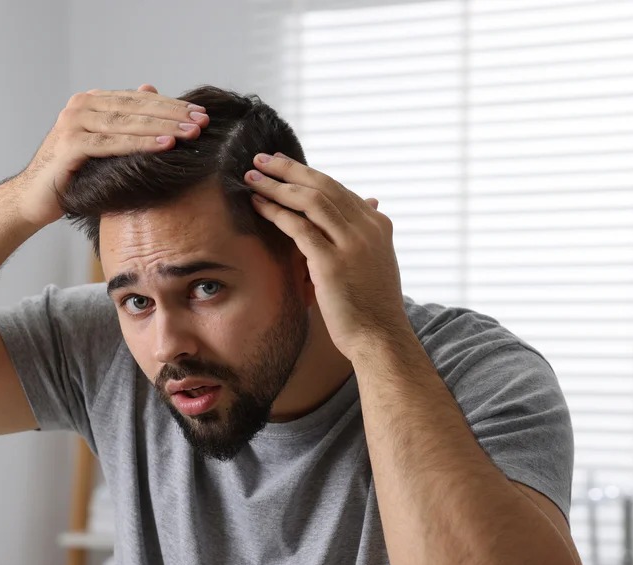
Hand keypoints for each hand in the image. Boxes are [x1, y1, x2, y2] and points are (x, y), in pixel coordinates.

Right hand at [13, 84, 209, 227]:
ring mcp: (73, 123)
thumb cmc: (71, 176)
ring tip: (191, 132)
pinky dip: (140, 143)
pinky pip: (112, 143)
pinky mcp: (70, 145)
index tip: (200, 112)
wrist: (32, 200)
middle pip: (135, 107)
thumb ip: (124, 120)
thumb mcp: (102, 146)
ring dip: (162, 126)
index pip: (138, 99)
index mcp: (90, 102)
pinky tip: (165, 144)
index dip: (171, 105)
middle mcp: (80, 106)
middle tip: (202, 121)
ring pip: (127, 122)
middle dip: (172, 114)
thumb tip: (150, 89)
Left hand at [245, 152, 410, 361]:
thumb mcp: (376, 262)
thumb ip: (367, 234)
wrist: (381, 337)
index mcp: (378, 224)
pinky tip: (257, 203)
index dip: (307, 174)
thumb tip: (370, 204)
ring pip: (309, 200)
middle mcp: (367, 228)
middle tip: (261, 158)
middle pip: (322, 185)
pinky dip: (276, 211)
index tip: (283, 166)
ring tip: (252, 176)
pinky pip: (298, 226)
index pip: (337, 189)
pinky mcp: (331, 262)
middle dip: (289, 168)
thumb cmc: (373, 306)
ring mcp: (351, 244)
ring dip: (277, 184)